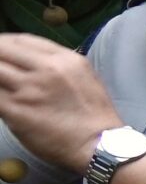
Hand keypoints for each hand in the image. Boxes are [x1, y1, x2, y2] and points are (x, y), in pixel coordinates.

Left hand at [0, 36, 122, 170]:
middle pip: (3, 50)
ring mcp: (29, 90)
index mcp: (65, 59)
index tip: (1, 50)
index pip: (22, 40)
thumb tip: (30, 62)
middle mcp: (47, 70)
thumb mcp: (84, 77)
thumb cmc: (94, 114)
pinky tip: (1, 98)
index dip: (4, 42)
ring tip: (1, 83)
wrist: (99, 144)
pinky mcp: (15, 109)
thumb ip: (58, 65)